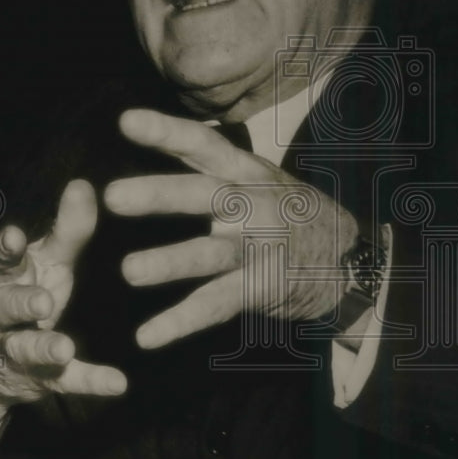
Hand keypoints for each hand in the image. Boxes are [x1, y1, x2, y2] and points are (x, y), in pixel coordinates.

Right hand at [0, 179, 126, 458]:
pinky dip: (91, 381)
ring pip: (23, 347)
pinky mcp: (38, 378)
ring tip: (64, 348)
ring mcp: (15, 348)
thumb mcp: (43, 261)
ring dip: (44, 347)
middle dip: (21, 303)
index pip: (3, 259)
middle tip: (43, 302)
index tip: (15, 237)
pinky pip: (65, 381)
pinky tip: (117, 383)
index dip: (6, 249)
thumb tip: (83, 185)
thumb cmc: (24, 292)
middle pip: (4, 306)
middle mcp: (1, 313)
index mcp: (7, 277)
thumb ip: (66, 229)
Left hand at [104, 109, 357, 349]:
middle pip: (203, 195)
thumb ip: (208, 163)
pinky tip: (146, 337)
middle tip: (113, 197)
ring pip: (208, 254)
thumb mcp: (257, 177)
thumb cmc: (285, 212)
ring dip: (169, 262)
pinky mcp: (260, 289)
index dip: (167, 132)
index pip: (204, 145)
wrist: (344, 257)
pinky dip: (180, 322)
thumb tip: (143, 132)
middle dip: (160, 195)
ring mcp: (257, 249)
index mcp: (246, 173)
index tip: (126, 121)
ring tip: (129, 271)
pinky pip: (215, 305)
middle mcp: (252, 206)